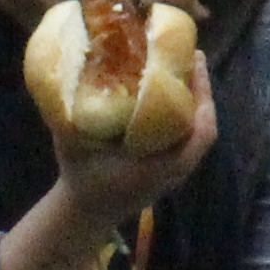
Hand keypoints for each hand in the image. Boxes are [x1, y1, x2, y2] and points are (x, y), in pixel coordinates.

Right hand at [0, 73, 224, 269]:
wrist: (87, 213)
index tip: (196, 65)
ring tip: (186, 69)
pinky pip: (188, 139)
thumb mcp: (71, 145)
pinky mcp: (171, 169)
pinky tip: (174, 94)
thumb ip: (68, 114)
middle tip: (192, 57)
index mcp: (156, 167)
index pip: (199, 134)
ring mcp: (175, 172)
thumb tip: (65, 71)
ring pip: (198, 133)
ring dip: (196, 102)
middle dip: (202, 92)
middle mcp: (173, 171)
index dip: (203, 98)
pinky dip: (187, 115)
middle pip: (204, 129)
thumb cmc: (82, 178)